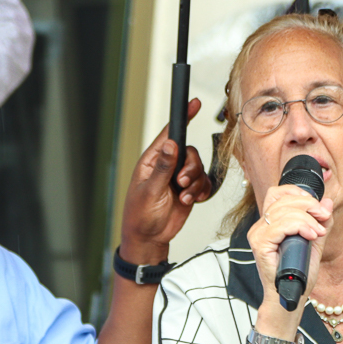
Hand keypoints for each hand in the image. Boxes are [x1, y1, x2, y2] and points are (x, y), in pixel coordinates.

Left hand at [120, 98, 212, 263]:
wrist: (149, 240)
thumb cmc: (140, 216)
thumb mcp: (149, 191)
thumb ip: (162, 168)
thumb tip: (169, 144)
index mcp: (151, 161)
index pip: (169, 134)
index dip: (183, 118)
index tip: (194, 104)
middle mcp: (166, 166)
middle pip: (189, 152)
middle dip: (190, 167)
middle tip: (182, 183)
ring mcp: (178, 178)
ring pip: (198, 168)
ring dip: (194, 183)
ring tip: (184, 197)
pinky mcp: (188, 191)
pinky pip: (202, 183)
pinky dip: (200, 191)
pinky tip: (190, 201)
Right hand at [246, 183, 333, 336]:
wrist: (291, 297)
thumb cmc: (297, 275)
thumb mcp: (314, 243)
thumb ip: (320, 223)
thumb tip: (327, 202)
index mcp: (270, 223)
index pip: (277, 193)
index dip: (297, 192)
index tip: (317, 205)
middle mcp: (260, 227)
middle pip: (282, 199)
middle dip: (308, 204)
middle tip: (324, 216)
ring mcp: (258, 235)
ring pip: (284, 211)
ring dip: (307, 217)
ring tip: (319, 231)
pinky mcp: (260, 245)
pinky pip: (281, 225)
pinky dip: (300, 226)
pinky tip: (312, 235)